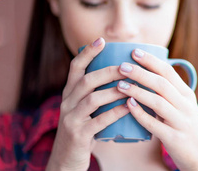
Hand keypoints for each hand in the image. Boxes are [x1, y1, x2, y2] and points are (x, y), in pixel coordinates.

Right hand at [46, 38, 128, 170]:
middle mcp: (67, 103)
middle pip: (87, 80)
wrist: (65, 162)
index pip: (75, 67)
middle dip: (108, 71)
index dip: (87, 53)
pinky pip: (99, 121)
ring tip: (132, 84)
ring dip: (114, 90)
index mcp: (69, 94)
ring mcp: (70, 119)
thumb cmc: (83, 131)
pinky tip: (129, 106)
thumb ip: (95, 94)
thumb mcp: (83, 110)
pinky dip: (115, 112)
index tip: (102, 40)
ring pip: (93, 99)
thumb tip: (122, 74)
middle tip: (127, 66)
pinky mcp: (78, 136)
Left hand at [116, 49, 197, 170]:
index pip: (168, 71)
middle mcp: (186, 105)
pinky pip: (155, 124)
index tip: (134, 51)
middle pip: (161, 84)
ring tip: (119, 84)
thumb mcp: (184, 107)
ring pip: (158, 102)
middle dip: (140, 73)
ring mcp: (181, 122)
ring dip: (138, 91)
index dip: (151, 60)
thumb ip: (170, 92)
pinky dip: (141, 114)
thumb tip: (147, 73)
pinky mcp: (174, 139)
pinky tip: (128, 106)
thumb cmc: (187, 128)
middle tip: (122, 66)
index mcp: (187, 94)